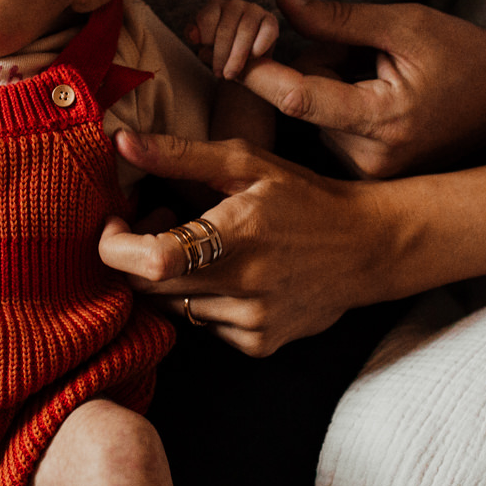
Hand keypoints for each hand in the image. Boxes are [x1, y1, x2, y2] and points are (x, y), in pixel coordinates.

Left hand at [99, 133, 394, 356]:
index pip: (153, 259)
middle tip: (160, 221)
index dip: (116, 245)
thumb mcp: (248, 163)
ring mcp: (252, 321)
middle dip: (135, 254)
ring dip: (170, 277)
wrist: (369, 248)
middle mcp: (244, 284)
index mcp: (238, 233)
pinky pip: (203, 325)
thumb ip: (180, 155)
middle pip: (149, 287)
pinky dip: (203, 299)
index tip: (116, 222)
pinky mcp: (258, 344)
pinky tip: (231, 273)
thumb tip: (121, 141)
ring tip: (201, 244)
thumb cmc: (304, 197)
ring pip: (173, 307)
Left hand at [185, 0, 280, 80]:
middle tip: (219, 74)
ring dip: (237, 56)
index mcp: (214, 6)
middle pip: (226, 28)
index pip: (207, 18)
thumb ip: (195, 37)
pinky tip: (253, 58)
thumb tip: (193, 35)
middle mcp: (234, 4)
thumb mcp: (204, 46)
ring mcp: (254, 10)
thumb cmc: (220, 52)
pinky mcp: (271, 20)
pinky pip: (266, 31)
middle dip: (221, 54)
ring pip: (245, 30)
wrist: (245, 63)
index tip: (204, 54)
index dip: (205, 38)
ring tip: (231, 74)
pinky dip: (259, 46)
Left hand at [239, 0, 485, 177]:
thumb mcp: (404, 23)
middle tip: (368, 50)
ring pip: (316, 115)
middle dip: (320, 65)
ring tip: (383, 75)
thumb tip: (279, 1)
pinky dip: (342, 105)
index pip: (301, 97)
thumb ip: (338, 18)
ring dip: (332, 86)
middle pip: (308, 101)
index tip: (229, 51)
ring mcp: (371, 174)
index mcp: (385, 119)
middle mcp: (373, 159)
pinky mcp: (369, 176)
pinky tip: (380, 97)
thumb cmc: (461, 52)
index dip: (260, 71)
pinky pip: (332, 130)